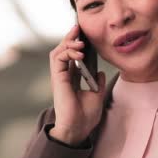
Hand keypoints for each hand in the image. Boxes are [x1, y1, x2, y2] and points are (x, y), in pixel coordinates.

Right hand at [48, 25, 105, 144]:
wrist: (78, 129)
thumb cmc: (85, 116)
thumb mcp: (97, 96)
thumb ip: (97, 83)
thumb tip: (100, 73)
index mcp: (72, 78)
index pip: (71, 56)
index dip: (76, 44)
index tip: (84, 35)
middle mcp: (64, 76)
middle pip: (63, 50)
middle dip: (70, 38)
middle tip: (79, 28)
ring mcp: (59, 77)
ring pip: (58, 52)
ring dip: (68, 43)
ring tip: (80, 40)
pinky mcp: (57, 79)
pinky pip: (58, 59)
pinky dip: (67, 52)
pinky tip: (79, 52)